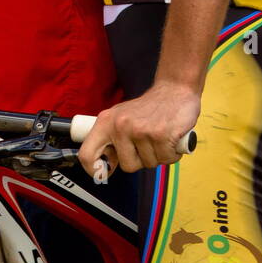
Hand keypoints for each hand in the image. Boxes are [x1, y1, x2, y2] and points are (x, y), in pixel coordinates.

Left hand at [77, 81, 199, 178]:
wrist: (174, 90)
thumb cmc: (149, 108)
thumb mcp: (121, 118)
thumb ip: (111, 140)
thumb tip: (103, 167)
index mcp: (106, 122)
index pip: (87, 154)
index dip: (94, 170)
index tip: (104, 173)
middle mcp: (121, 125)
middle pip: (128, 166)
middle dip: (141, 160)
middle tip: (147, 141)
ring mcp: (140, 130)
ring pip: (149, 164)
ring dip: (159, 154)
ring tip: (160, 135)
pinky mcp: (160, 135)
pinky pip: (166, 159)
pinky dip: (172, 153)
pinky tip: (171, 137)